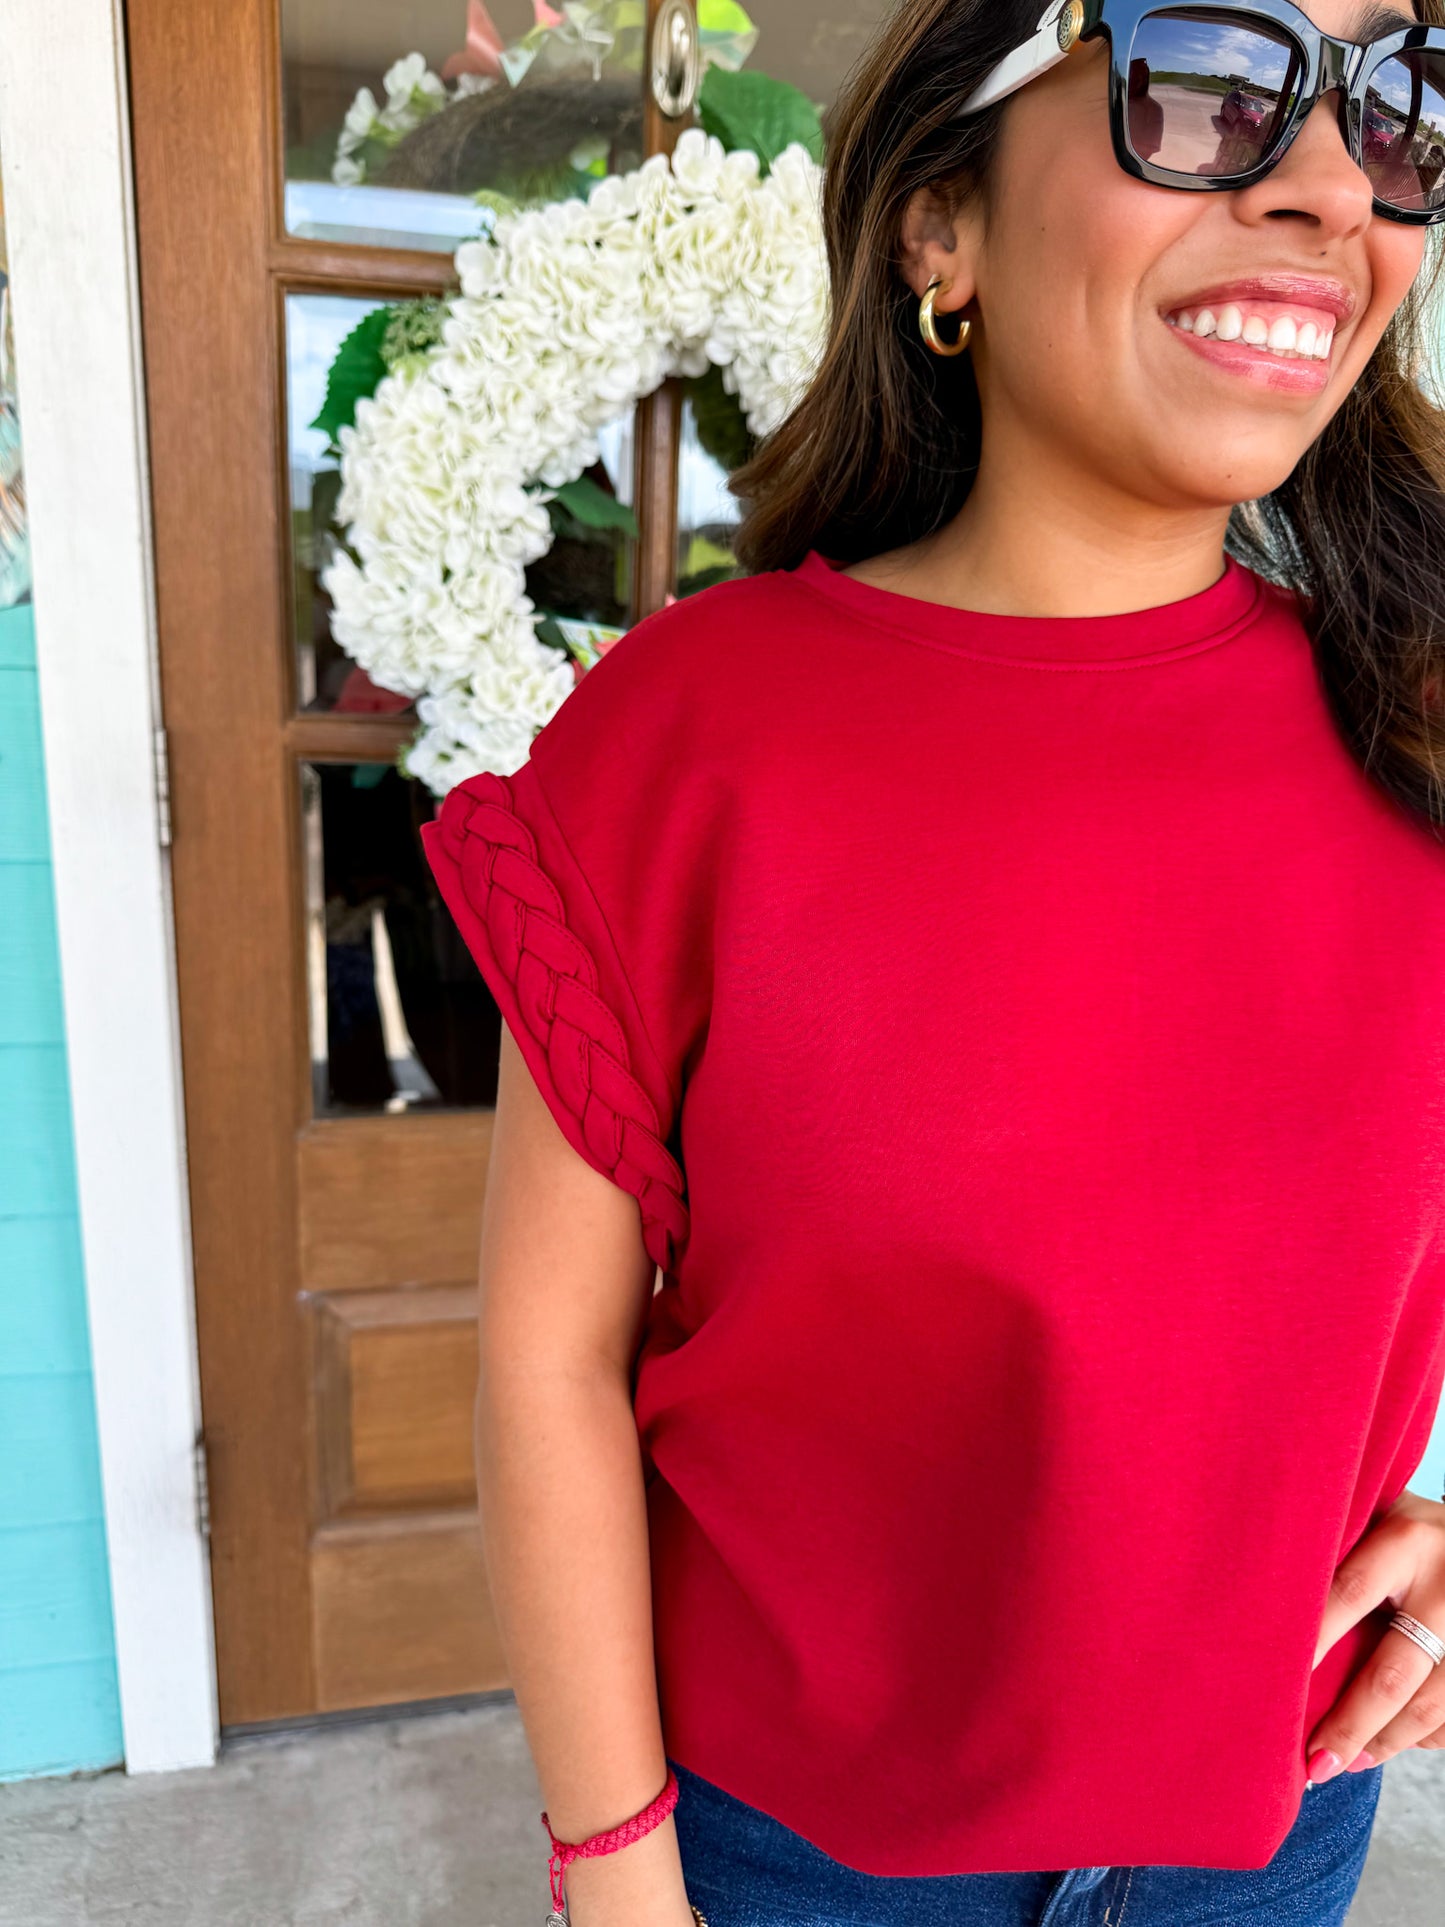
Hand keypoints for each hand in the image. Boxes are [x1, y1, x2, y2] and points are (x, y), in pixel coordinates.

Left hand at [1305, 1490, 1444, 1781]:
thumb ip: (1337, 1548)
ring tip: (1348, 1762)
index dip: (1314, 1641)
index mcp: (1406, 1539)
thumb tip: (1259, 1602)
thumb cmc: (1407, 1528)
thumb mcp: (1378, 1516)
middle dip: (1350, 1723)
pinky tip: (1391, 1741)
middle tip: (1315, 1762)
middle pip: (1393, 1672)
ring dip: (1386, 1742)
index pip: (1348, 1594)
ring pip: (1431, 1704)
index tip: (1276, 1681)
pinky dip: (1424, 1737)